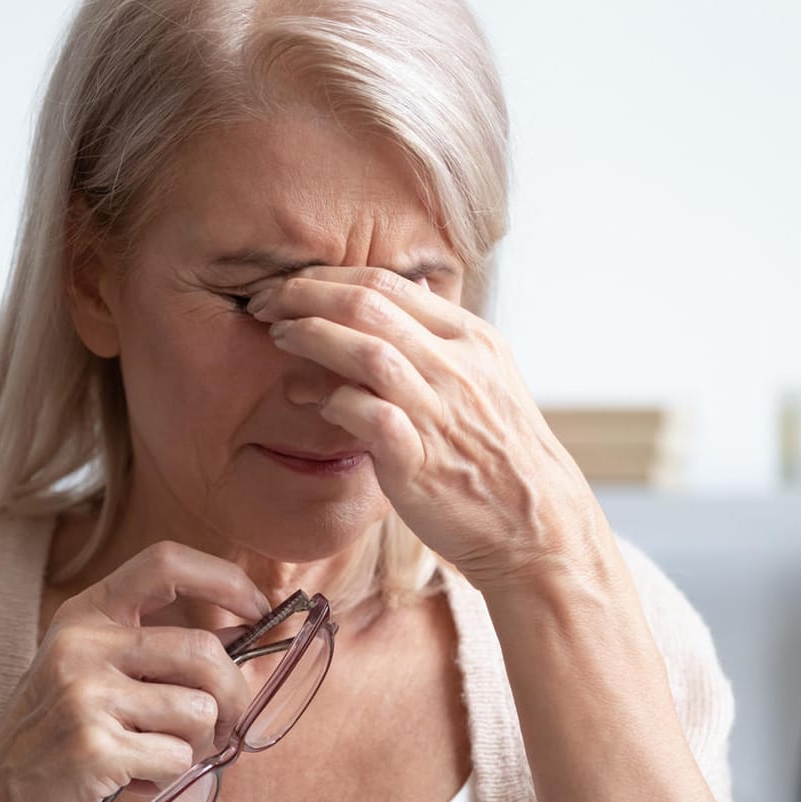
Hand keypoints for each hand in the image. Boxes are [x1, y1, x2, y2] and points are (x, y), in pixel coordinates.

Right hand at [0, 541, 270, 801]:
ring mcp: (84, 695)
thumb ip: (156, 650)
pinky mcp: (93, 747)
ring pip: (199, 711)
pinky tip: (134, 778)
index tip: (258, 608)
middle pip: (203, 651)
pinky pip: (177, 758)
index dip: (224, 579)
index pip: (165, 564)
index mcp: (86, 615)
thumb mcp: (93, 671)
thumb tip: (246, 638)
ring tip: (160, 754)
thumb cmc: (62, 737)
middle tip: (233, 724)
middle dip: (236, 695)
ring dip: (199, 745)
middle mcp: (82, 646)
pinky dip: (170, 776)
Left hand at [247, 267, 602, 591]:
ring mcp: (440, 412)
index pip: (387, 282)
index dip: (327, 277)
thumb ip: (442, 337)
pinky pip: (370, 416)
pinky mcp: (420, 461)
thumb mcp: (486, 377)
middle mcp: (457, 367)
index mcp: (471, 338)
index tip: (290, 285)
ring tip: (278, 337)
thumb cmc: (500, 454)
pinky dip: (335, 402)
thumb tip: (410, 288)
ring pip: (368, 352)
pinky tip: (315, 402)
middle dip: (305, 295)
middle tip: (265, 302)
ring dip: (313, 338)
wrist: (535, 524)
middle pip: (369, 304)